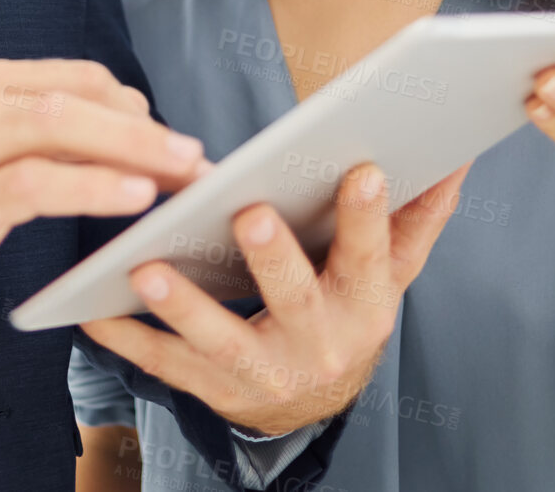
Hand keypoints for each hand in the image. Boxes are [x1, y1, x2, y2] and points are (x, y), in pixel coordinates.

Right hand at [0, 57, 204, 335]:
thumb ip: (50, 139)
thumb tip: (143, 140)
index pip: (78, 78)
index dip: (136, 108)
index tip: (179, 142)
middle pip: (77, 97)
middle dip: (147, 129)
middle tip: (198, 159)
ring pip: (60, 127)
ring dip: (133, 150)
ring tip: (182, 174)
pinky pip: (37, 182)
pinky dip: (93, 184)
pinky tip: (133, 196)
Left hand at [80, 161, 470, 435]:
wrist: (315, 398)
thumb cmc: (349, 308)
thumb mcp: (392, 270)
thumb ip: (420, 215)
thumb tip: (458, 156)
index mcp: (364, 303)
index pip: (372, 255)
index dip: (369, 215)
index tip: (363, 168)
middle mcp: (318, 342)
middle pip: (295, 298)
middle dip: (274, 258)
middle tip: (249, 214)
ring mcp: (262, 371)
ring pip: (222, 339)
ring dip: (186, 306)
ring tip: (150, 267)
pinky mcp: (212, 388)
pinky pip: (166, 366)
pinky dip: (129, 341)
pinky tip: (96, 311)